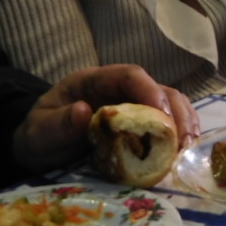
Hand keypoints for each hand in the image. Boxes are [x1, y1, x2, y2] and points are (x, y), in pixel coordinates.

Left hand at [12, 64, 198, 171]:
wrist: (38, 148)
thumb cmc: (39, 136)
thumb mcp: (39, 131)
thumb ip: (58, 123)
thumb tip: (84, 111)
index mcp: (95, 81)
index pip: (130, 75)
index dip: (150, 91)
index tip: (161, 117)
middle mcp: (120, 89)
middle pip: (159, 89)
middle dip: (174, 113)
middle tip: (182, 142)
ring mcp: (134, 105)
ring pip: (170, 103)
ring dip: (183, 123)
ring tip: (187, 149)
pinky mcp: (140, 123)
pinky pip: (168, 122)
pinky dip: (180, 133)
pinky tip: (184, 150)